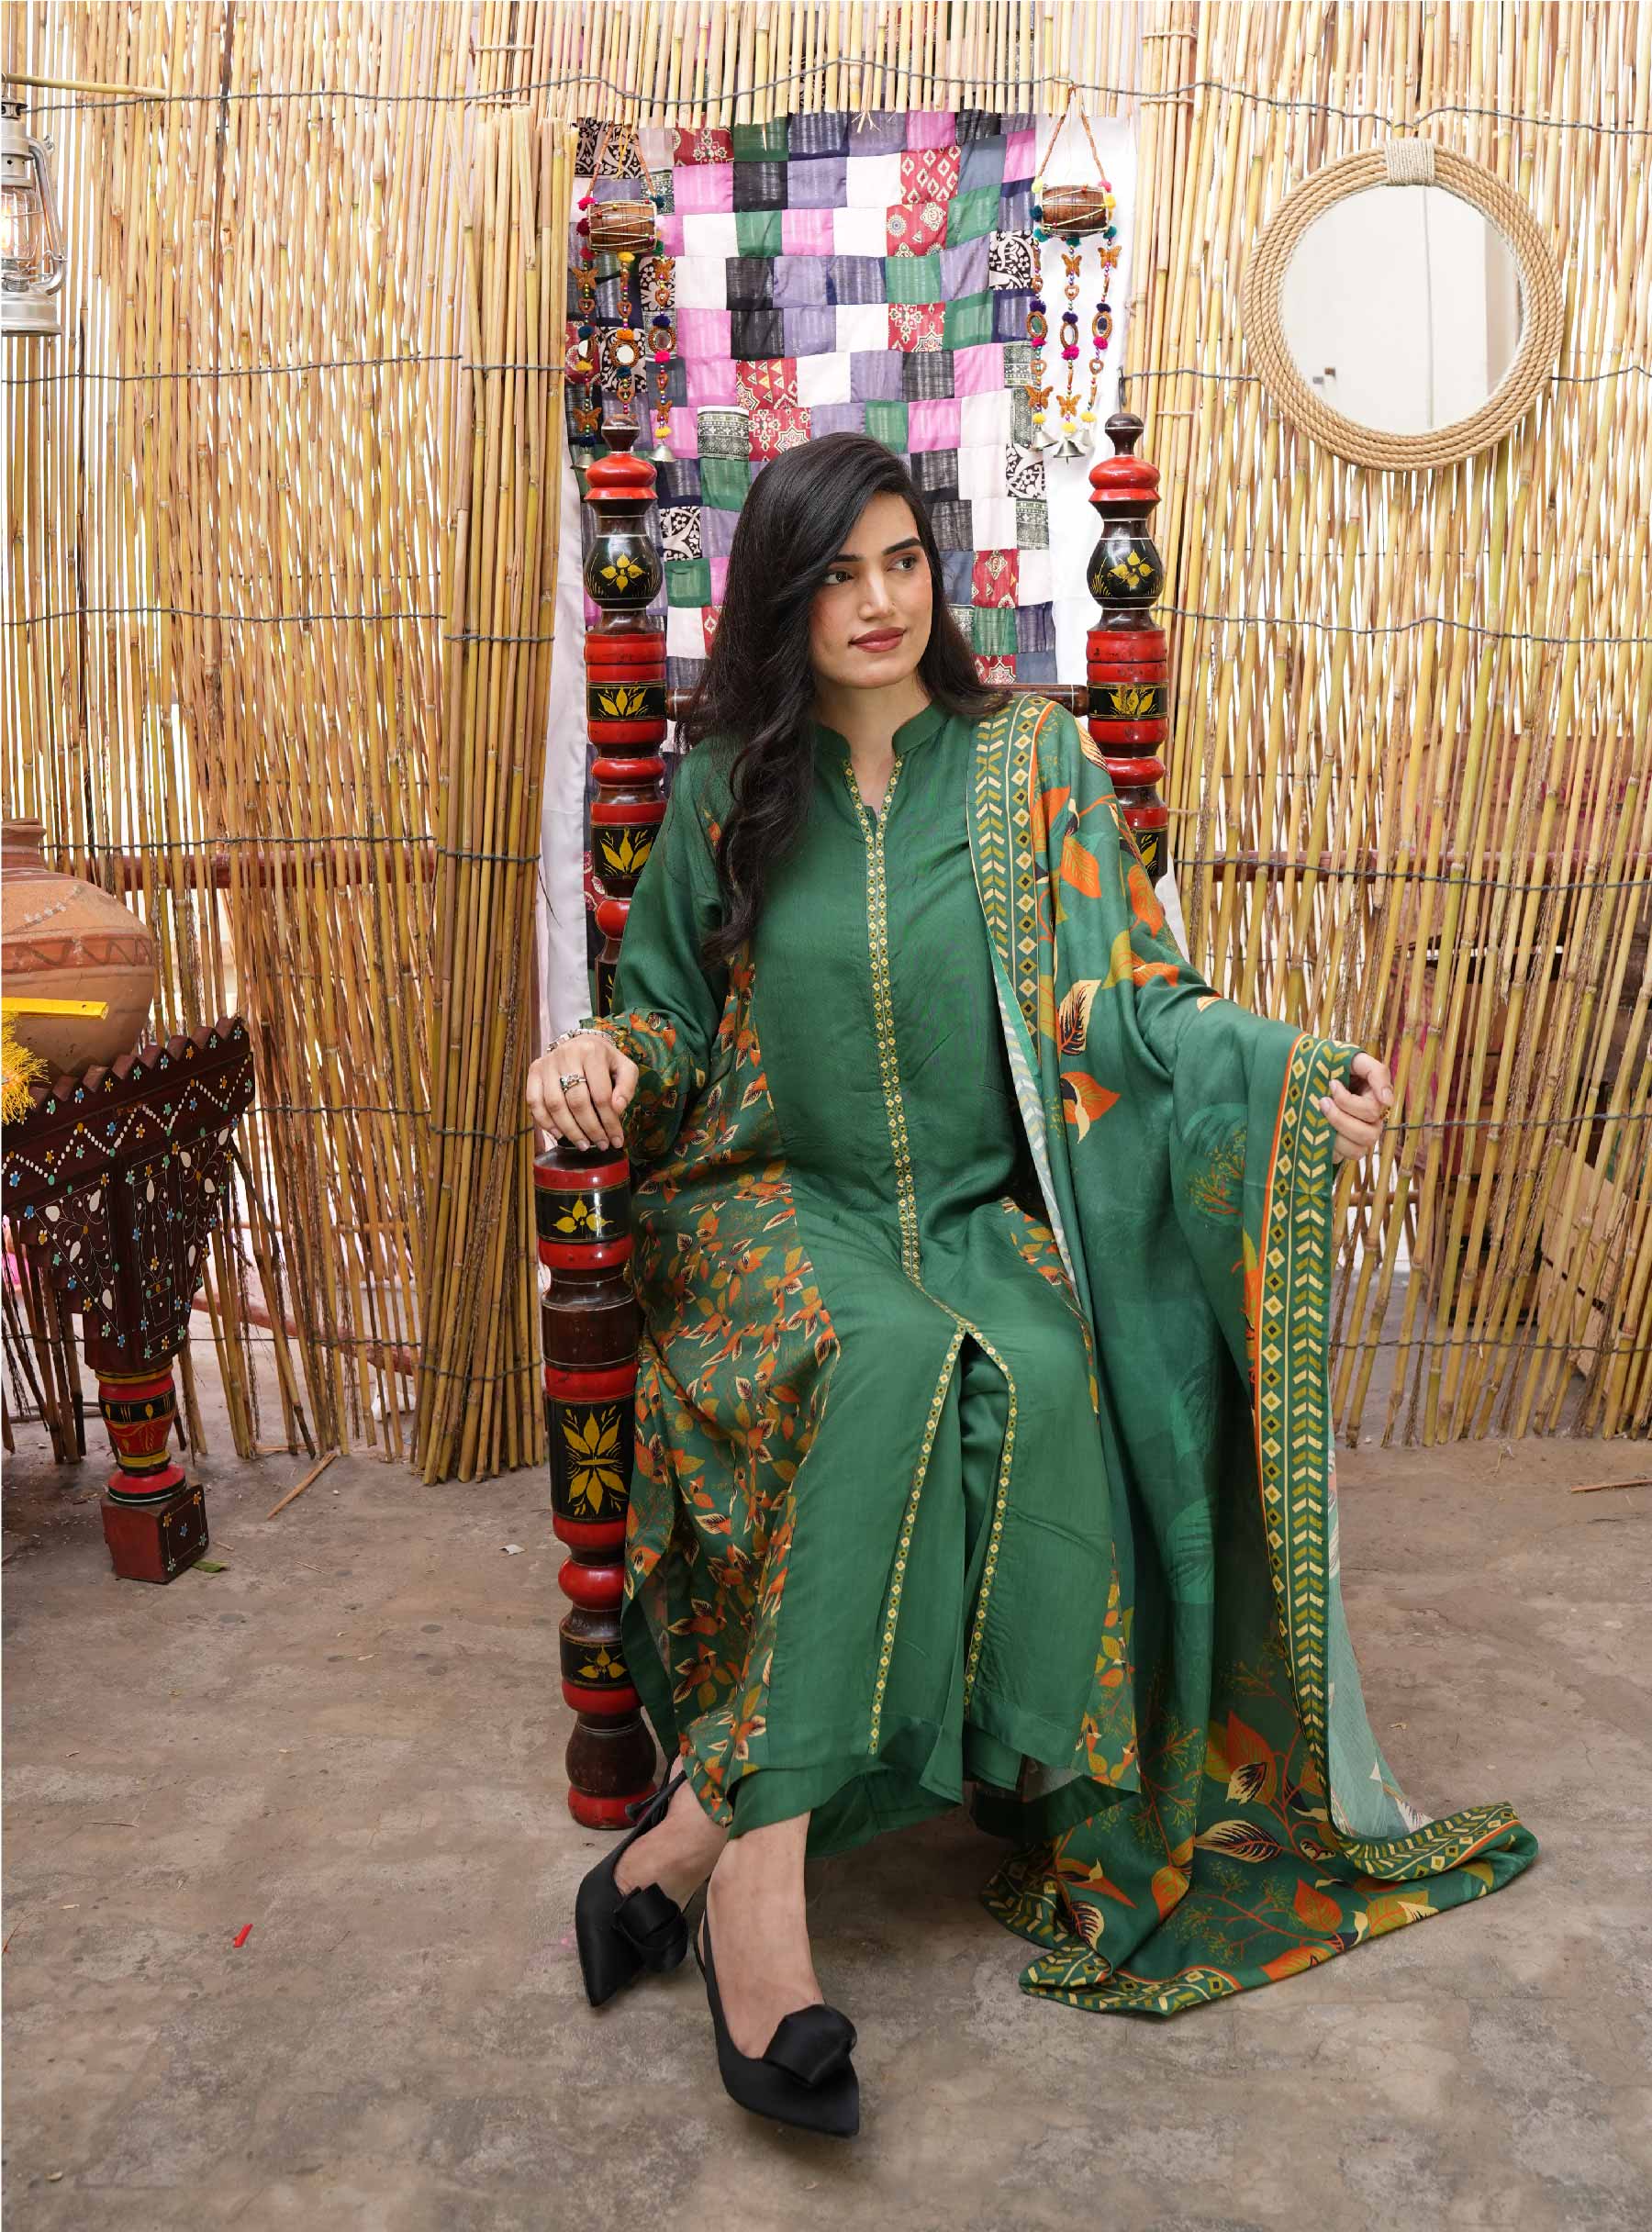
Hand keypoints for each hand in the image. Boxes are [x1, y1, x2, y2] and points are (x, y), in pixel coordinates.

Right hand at [526, 1030, 638, 1149]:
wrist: (580, 1043)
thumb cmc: (604, 1060)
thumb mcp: (624, 1067)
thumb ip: (627, 1087)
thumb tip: (617, 1109)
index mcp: (592, 1052)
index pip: (601, 1095)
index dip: (609, 1122)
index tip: (616, 1140)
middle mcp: (567, 1055)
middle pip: (577, 1102)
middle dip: (591, 1129)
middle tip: (600, 1144)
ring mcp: (547, 1063)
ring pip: (555, 1105)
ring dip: (570, 1130)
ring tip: (583, 1144)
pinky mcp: (534, 1071)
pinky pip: (534, 1101)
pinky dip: (545, 1122)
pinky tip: (559, 1134)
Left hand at [1321, 1051, 1393, 1164]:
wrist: (1304, 1079)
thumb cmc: (1329, 1067)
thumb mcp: (1352, 1059)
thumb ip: (1376, 1072)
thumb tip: (1388, 1100)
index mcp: (1375, 1099)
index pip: (1374, 1109)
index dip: (1351, 1102)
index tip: (1332, 1084)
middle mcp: (1372, 1120)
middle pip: (1368, 1133)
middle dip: (1339, 1115)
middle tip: (1322, 1099)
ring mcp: (1360, 1135)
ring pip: (1359, 1146)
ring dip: (1335, 1128)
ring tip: (1320, 1110)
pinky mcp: (1346, 1148)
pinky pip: (1347, 1155)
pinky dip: (1333, 1144)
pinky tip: (1321, 1128)